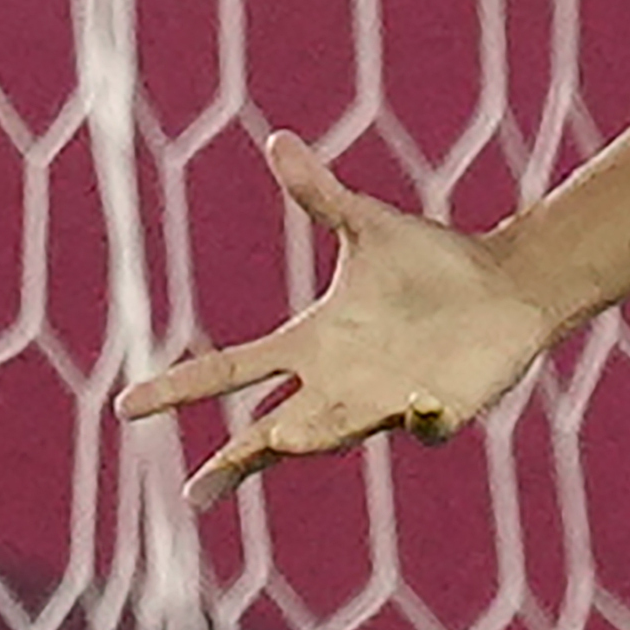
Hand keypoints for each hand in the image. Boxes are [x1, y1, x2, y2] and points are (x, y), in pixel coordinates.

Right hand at [115, 131, 560, 510]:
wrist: (504, 284)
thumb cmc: (430, 261)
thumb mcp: (367, 226)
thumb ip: (320, 193)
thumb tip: (279, 138)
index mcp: (313, 342)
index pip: (231, 369)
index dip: (179, 388)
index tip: (125, 407)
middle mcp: (340, 384)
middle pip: (272, 433)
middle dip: (237, 461)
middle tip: (199, 491)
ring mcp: (387, 403)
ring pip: (339, 434)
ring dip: (315, 437)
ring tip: (284, 439)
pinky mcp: (440, 411)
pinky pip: (426, 424)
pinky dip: (423, 419)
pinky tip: (423, 404)